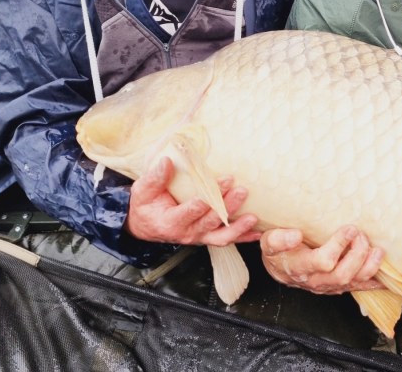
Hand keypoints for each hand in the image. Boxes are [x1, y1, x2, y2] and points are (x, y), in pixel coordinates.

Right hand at [125, 156, 260, 245]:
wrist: (146, 224)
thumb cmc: (146, 205)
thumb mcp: (143, 190)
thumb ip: (155, 178)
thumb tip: (166, 162)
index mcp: (170, 221)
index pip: (189, 212)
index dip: (205, 200)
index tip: (220, 184)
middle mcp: (187, 232)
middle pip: (210, 222)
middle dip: (227, 207)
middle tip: (241, 190)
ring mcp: (199, 236)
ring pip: (221, 235)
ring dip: (239, 227)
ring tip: (253, 216)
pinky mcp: (208, 237)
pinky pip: (228, 239)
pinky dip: (244, 237)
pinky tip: (259, 232)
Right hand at [260, 225, 384, 293]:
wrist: (281, 268)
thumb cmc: (278, 252)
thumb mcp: (268, 242)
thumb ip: (278, 239)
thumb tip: (295, 235)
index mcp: (301, 267)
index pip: (323, 262)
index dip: (338, 245)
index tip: (348, 228)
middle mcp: (317, 280)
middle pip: (343, 274)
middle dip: (357, 254)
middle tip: (361, 235)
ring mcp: (331, 285)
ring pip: (355, 282)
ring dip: (370, 266)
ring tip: (377, 250)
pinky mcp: (341, 286)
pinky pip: (361, 287)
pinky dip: (376, 281)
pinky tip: (388, 275)